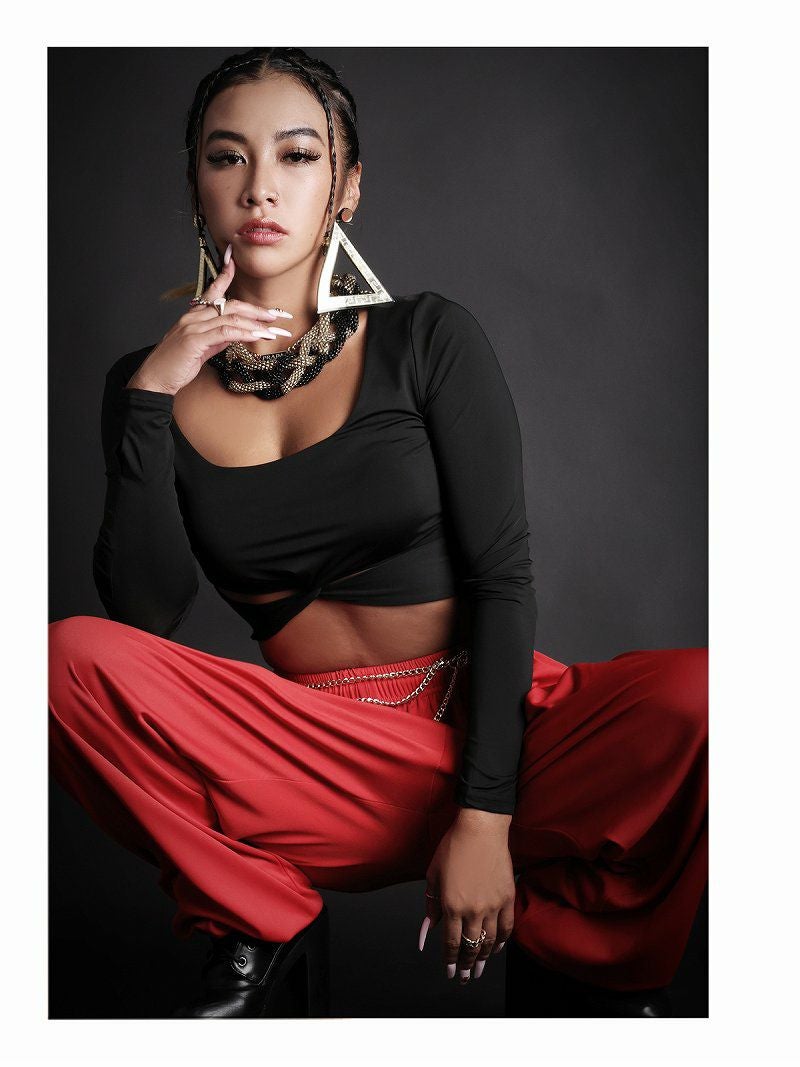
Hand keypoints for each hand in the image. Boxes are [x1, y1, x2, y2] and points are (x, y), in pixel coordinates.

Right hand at [125, 244, 293, 394]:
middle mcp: (193, 317)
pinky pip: (224, 332)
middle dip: (255, 310)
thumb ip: (217, 339)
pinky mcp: (194, 340)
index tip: (234, 261)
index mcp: (193, 316)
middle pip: (229, 305)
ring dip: (255, 324)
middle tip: (276, 315)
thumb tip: (236, 334)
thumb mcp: (201, 349)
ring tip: (273, 331)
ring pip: (230, 318)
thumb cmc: (175, 365)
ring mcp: (192, 327)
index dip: (225, 275)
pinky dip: (243, 333)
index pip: (212, 290)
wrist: (154, 379)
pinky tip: (257, 336)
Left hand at [420, 809, 514, 983]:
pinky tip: (498, 948)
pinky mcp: (507, 898)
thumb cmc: (453, 847)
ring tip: (481, 969)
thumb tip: (431, 925)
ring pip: (490, 941)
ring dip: (485, 958)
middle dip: (467, 966)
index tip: (450, 971)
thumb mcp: (433, 874)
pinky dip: (503, 941)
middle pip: (471, 946)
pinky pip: (507, 927)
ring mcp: (492, 905)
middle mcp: (472, 909)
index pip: (451, 943)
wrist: (481, 829)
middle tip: (466, 977)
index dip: (450, 961)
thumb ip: (431, 902)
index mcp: (451, 905)